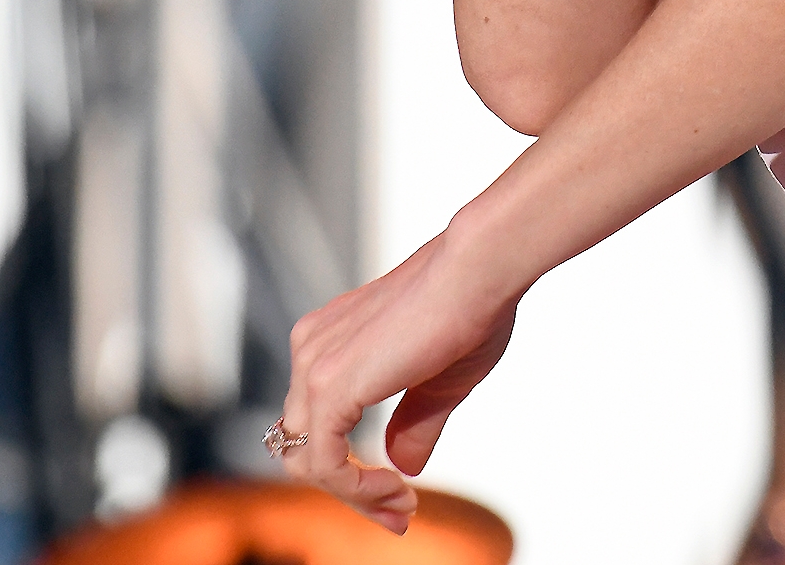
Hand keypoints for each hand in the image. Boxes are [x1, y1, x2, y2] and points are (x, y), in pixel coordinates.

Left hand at [276, 230, 520, 532]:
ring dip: (357, 496)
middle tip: (400, 514)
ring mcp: (313, 364)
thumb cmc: (471, 310)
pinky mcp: (329, 385)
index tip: (401, 496)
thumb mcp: (439, 382)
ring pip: (308, 460)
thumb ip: (414, 424)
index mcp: (330, 340)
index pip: (318, 423)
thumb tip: (403, 466)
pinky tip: (395, 490)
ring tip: (402, 509)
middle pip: (305, 446)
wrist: (479, 270)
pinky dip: (356, 488)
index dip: (354, 469)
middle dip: (352, 491)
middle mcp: (310, 348)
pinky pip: (323, 463)